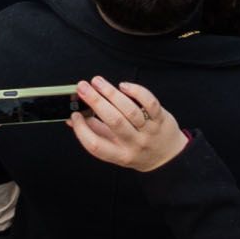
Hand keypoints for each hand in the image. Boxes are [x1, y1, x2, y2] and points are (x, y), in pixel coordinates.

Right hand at [68, 72, 188, 174]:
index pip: (96, 145)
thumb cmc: (135, 149)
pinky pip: (150, 103)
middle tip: (82, 87)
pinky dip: (136, 92)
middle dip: (96, 102)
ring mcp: (149, 131)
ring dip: (111, 93)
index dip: (82, 130)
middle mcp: (134, 144)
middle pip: (114, 122)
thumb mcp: (114, 148)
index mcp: (119, 155)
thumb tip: (72, 119)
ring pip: (130, 110)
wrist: (167, 157)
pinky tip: (123, 85)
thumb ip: (95, 132)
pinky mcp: (161, 119)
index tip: (74, 114)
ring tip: (97, 81)